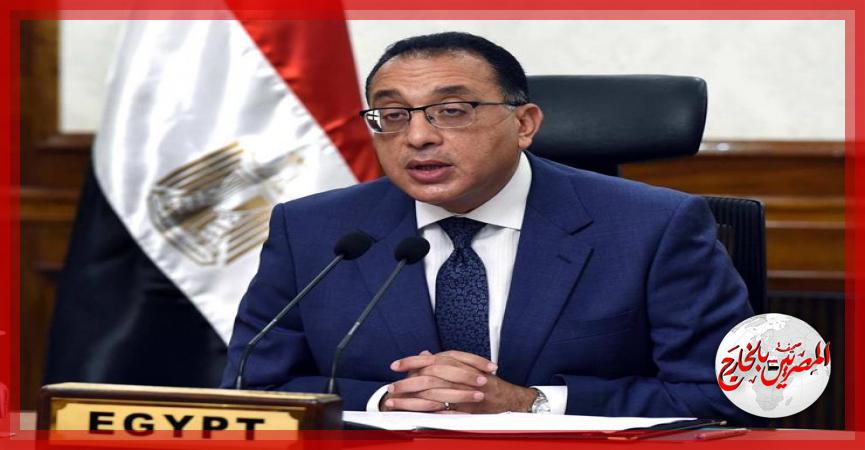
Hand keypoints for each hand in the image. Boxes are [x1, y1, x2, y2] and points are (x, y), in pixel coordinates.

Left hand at [381, 350, 535, 413]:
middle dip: (406, 382)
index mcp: (457, 362)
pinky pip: (441, 408)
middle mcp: (460, 373)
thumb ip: (443, 361)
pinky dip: (424, 411)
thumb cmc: (487, 382)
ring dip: (410, 398)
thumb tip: (423, 354)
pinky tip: (411, 413)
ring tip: (394, 401)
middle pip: (427, 376)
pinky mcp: (464, 406)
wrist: (509, 398)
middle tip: (391, 387)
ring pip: (431, 392)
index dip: (410, 362)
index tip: (394, 365)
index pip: (430, 359)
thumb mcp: (465, 366)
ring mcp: (462, 390)